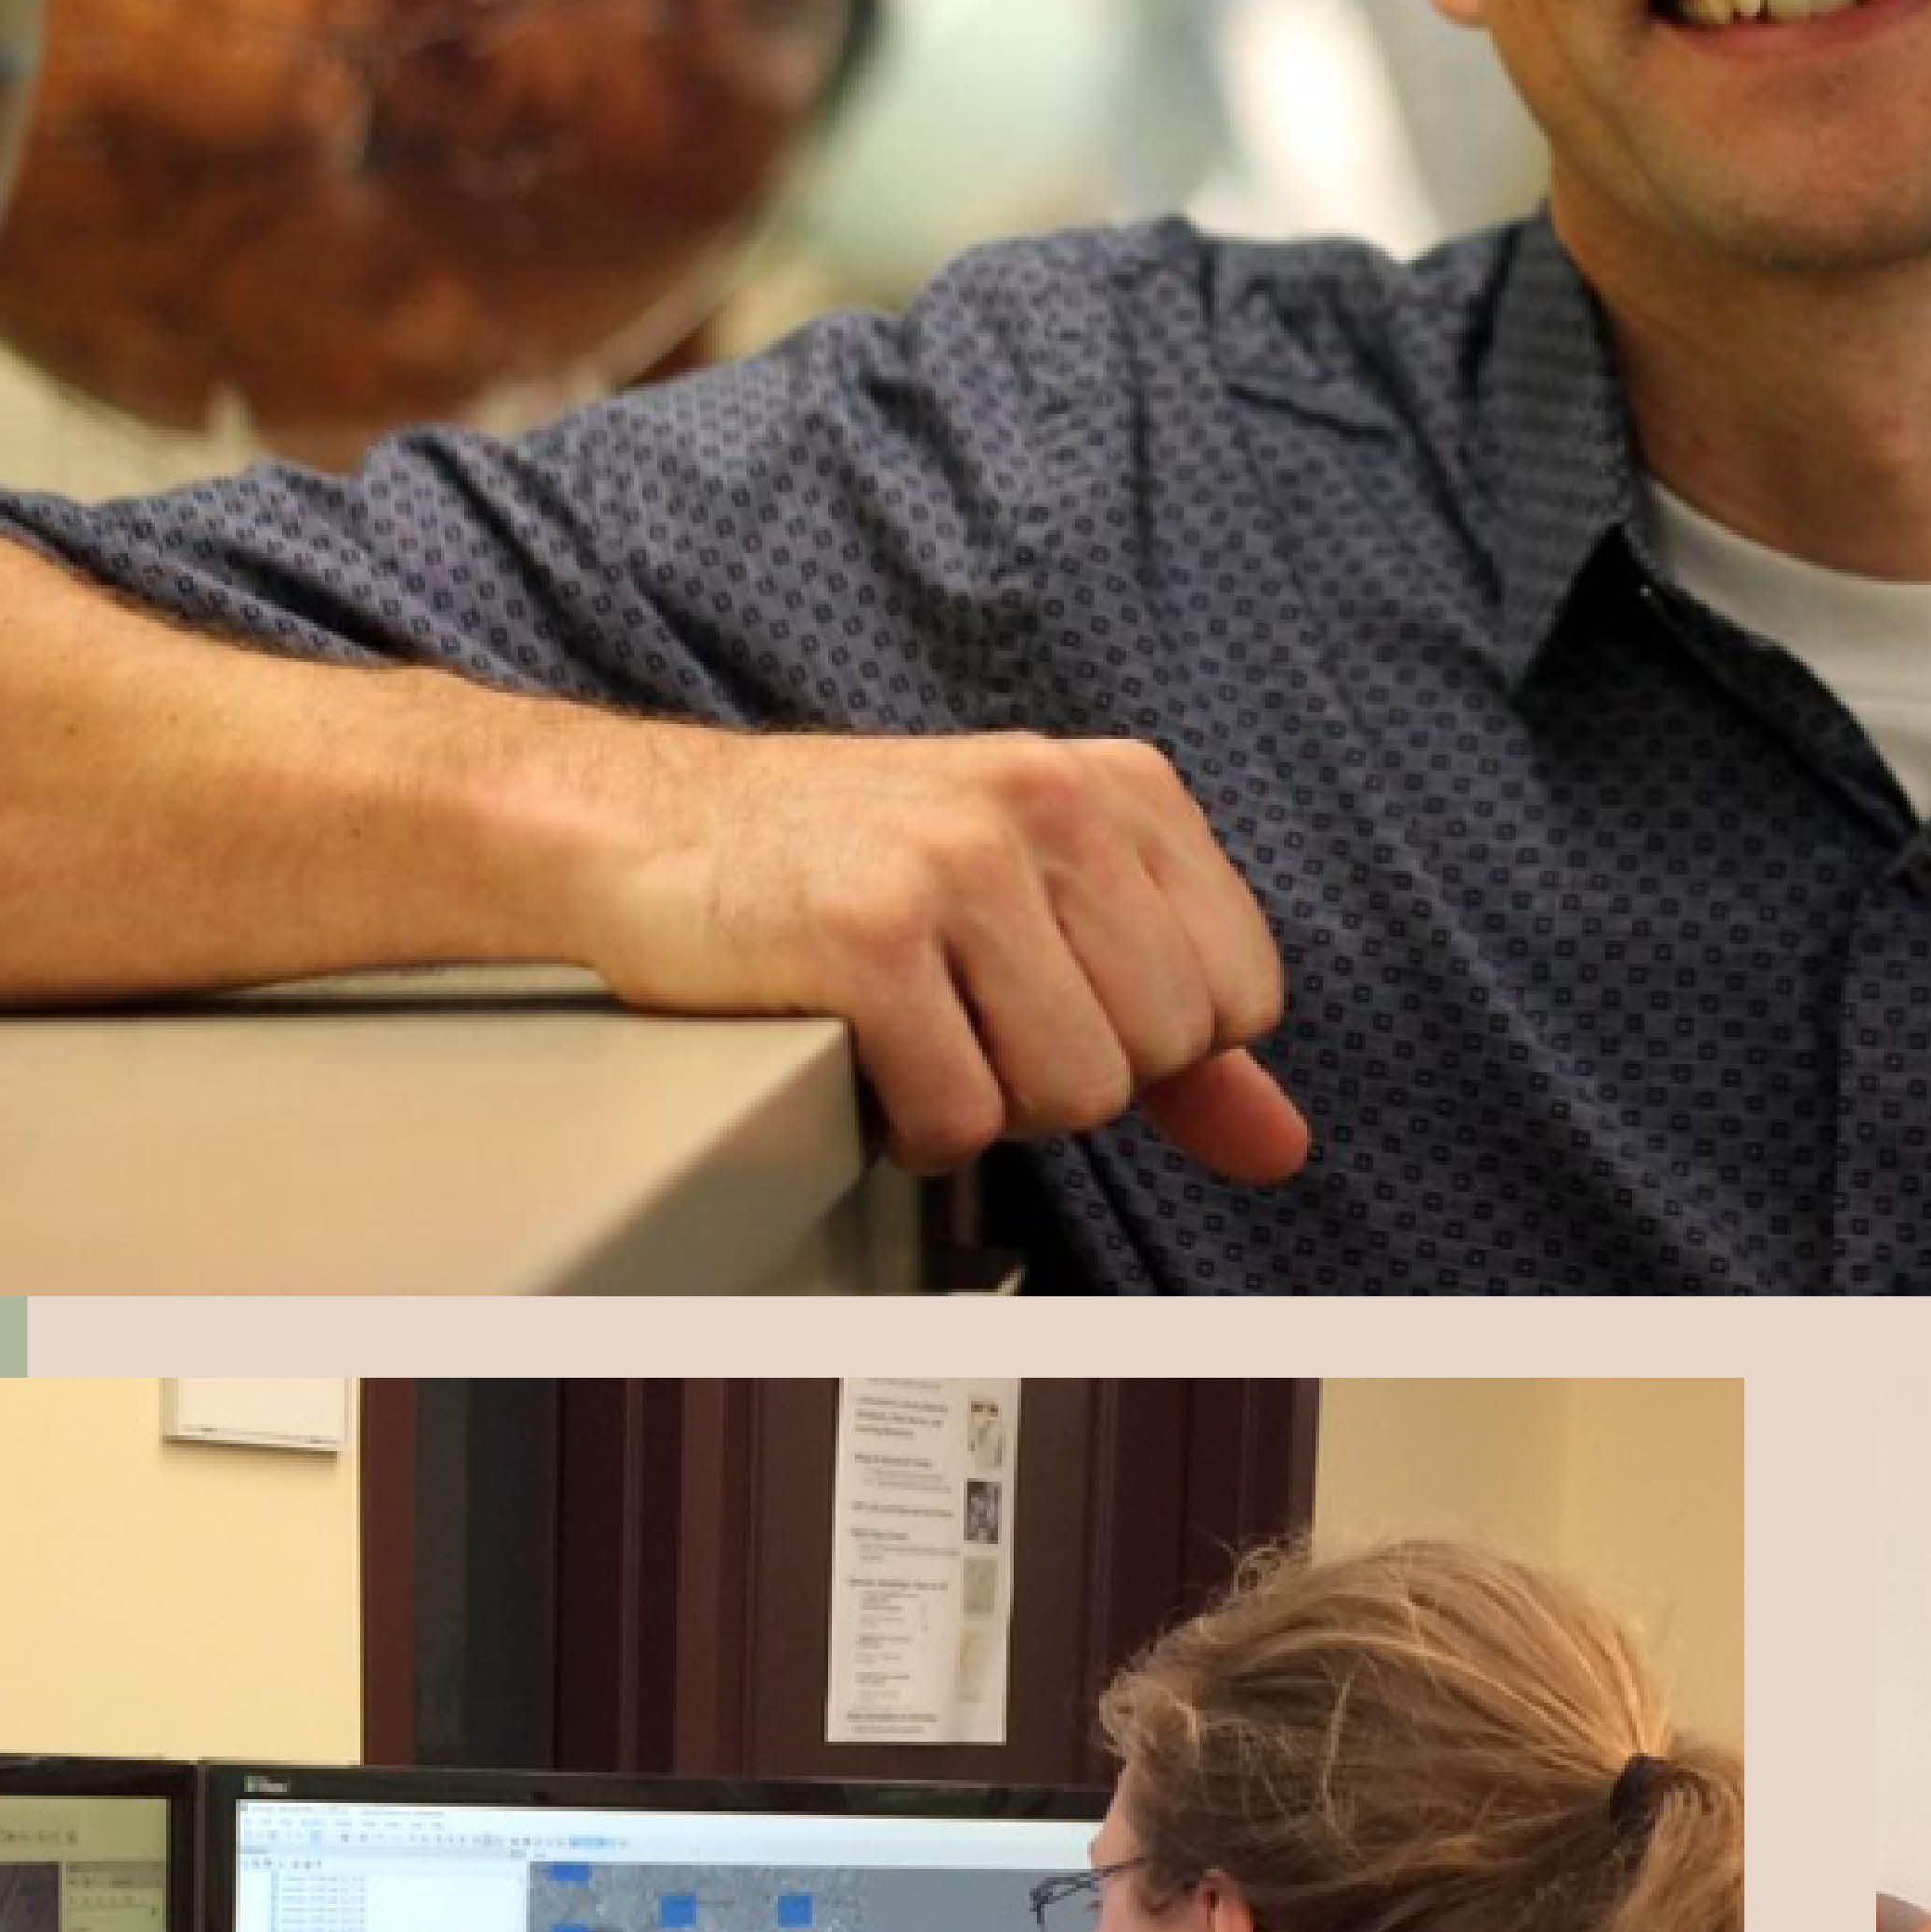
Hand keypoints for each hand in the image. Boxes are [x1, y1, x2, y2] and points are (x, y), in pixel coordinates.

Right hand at [575, 728, 1309, 1183]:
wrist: (650, 831)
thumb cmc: (854, 871)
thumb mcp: (1045, 912)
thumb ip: (1177, 1026)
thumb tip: (1280, 1145)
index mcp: (1120, 786)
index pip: (1242, 995)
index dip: (1151, 1044)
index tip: (1054, 1003)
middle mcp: (1050, 801)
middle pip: (1159, 1053)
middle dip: (1066, 1077)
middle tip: (968, 1019)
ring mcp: (957, 862)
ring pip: (1074, 1093)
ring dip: (988, 1104)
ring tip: (917, 1033)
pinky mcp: (864, 935)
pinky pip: (961, 1116)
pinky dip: (909, 1127)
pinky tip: (863, 1059)